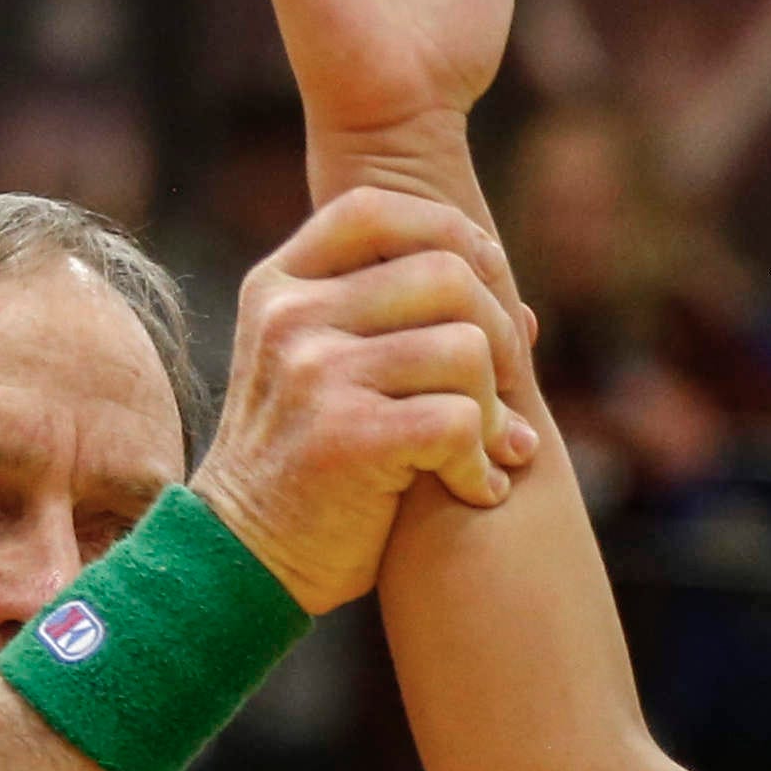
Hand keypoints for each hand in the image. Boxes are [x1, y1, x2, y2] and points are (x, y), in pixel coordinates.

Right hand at [191, 187, 539, 613]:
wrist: (244, 560)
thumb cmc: (308, 466)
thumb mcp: (330, 372)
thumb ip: (405, 327)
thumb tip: (526, 311)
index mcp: (281, 286)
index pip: (376, 210)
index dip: (451, 232)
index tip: (488, 282)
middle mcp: (291, 316)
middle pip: (446, 274)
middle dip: (498, 336)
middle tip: (500, 395)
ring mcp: (313, 373)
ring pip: (466, 349)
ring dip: (497, 411)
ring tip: (488, 452)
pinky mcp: (346, 436)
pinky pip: (461, 420)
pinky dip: (484, 465)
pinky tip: (475, 490)